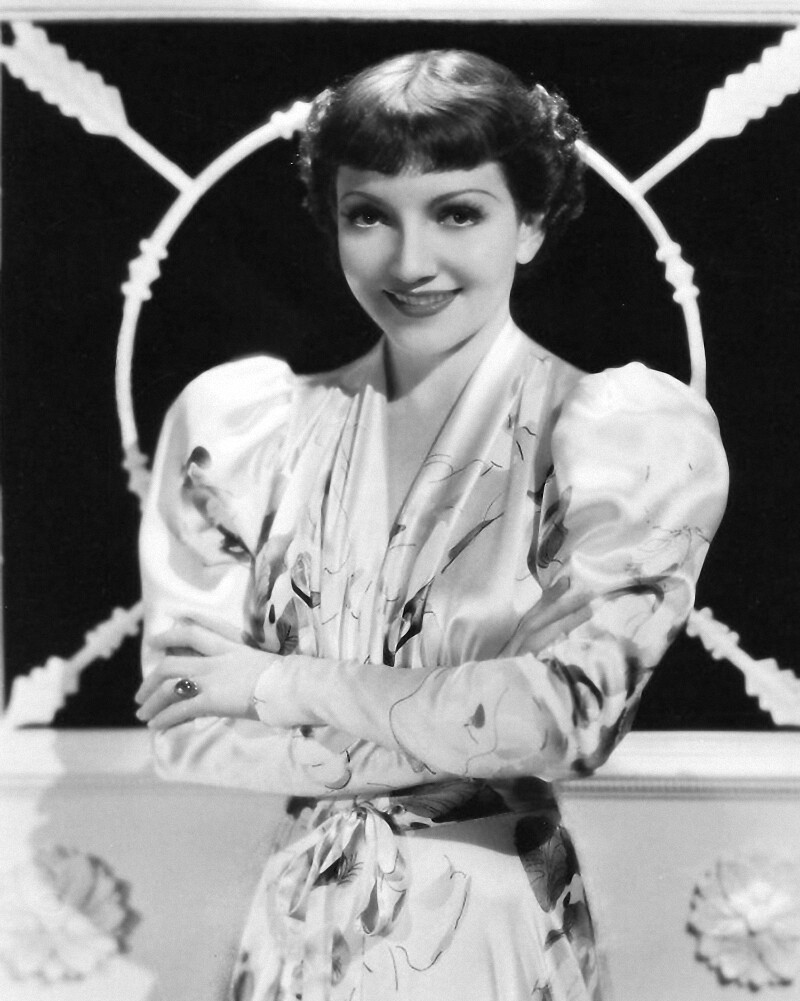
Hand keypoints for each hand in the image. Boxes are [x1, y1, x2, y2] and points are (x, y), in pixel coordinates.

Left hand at [135, 617, 273, 730]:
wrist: (293, 685)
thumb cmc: (284, 676)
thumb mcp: (258, 660)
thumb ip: (241, 663)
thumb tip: (235, 674)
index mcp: (228, 646)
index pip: (192, 633)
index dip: (170, 635)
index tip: (155, 641)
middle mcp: (215, 660)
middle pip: (171, 664)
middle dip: (150, 679)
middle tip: (140, 693)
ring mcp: (212, 679)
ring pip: (170, 686)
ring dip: (152, 701)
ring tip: (143, 714)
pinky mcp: (213, 700)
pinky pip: (180, 709)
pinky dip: (165, 717)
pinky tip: (156, 726)